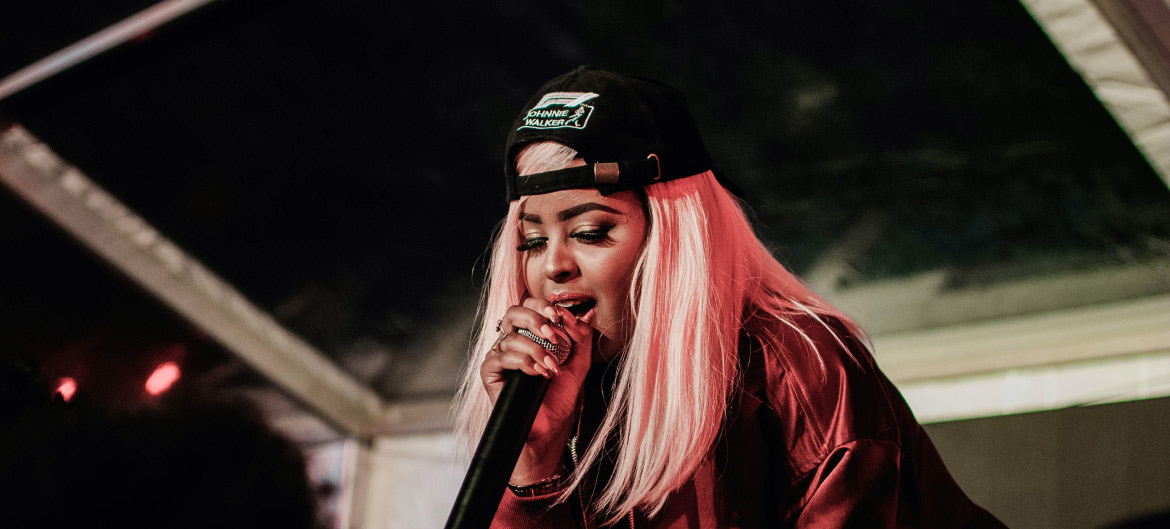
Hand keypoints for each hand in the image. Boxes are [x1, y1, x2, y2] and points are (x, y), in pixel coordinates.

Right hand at [480, 298, 593, 484]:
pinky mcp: (490, 373)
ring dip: (536, 349)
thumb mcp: (579, 363)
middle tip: (553, 334)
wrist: (549, 428)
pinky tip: (538, 374)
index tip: (561, 317)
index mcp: (531, 334)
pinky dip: (523, 363)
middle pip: (514, 312)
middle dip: (535, 319)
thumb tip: (589, 313)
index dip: (544, 306)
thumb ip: (583, 337)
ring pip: (510, 337)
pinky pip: (501, 357)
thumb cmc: (560, 397)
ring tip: (551, 367)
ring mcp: (500, 356)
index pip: (531, 306)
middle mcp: (513, 341)